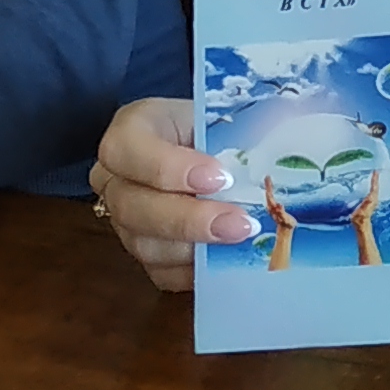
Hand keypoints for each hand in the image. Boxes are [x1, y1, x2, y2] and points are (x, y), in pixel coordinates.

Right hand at [90, 97, 261, 292]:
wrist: (207, 148)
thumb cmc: (212, 127)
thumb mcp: (218, 116)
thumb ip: (233, 131)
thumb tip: (274, 156)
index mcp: (130, 129)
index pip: (126, 148)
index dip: (167, 168)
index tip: (218, 176)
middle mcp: (115, 177)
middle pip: (132, 206)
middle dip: (189, 220)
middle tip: (238, 223)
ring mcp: (124, 219)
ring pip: (144, 244)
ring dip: (196, 248)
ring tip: (241, 241)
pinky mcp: (144, 251)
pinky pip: (160, 272)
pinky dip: (194, 271)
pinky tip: (225, 262)